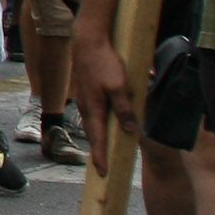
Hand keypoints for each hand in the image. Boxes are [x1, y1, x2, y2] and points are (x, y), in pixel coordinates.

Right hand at [70, 29, 134, 169]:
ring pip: (92, 123)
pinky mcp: (86, 91)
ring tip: (104, 148)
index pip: (98, 140)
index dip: (101, 157)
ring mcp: (84, 99)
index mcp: (94, 109)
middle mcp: (86, 107)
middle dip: (98, 151)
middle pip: (93, 134)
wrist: (86, 41)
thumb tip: (130, 130)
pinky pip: (93, 113)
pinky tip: (105, 121)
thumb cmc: (104, 62)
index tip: (103, 173)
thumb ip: (124, 109)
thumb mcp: (119, 86)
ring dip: (98, 137)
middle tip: (102, 166)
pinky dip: (98, 123)